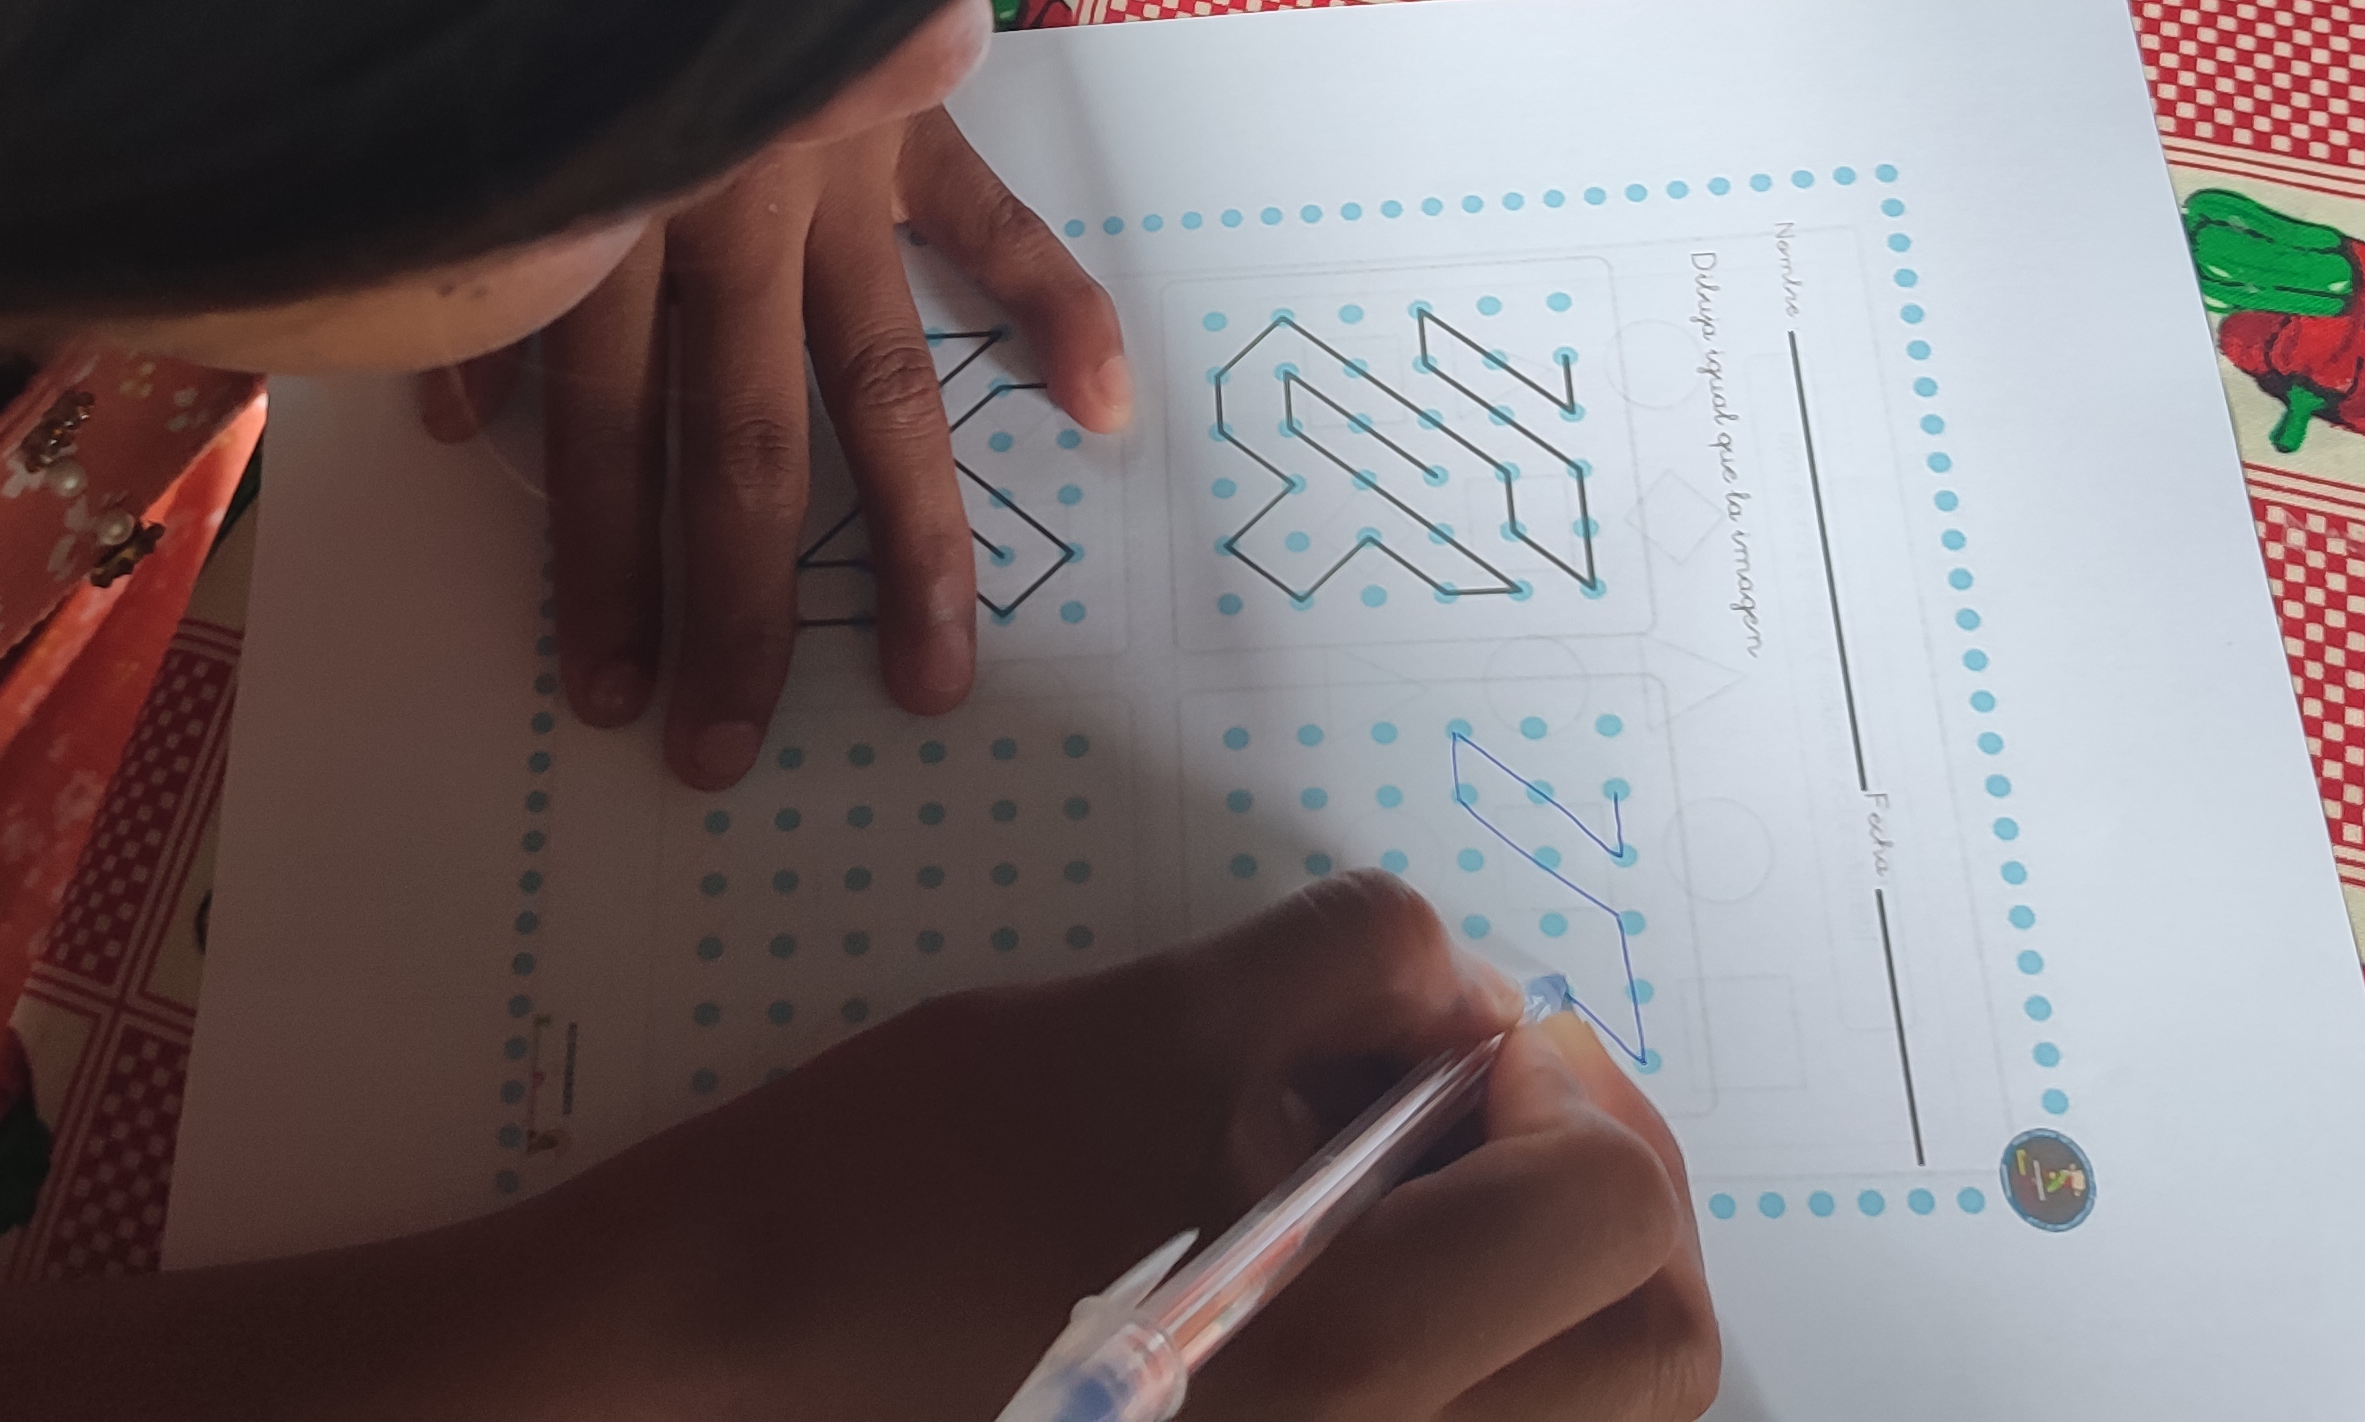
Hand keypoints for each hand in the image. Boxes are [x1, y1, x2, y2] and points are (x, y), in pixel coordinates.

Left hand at [421, 107, 1129, 788]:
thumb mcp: (465, 93)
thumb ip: (458, 249)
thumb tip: (453, 416)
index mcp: (603, 208)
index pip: (599, 432)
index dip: (597, 568)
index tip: (602, 696)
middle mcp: (722, 210)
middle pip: (733, 446)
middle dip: (733, 608)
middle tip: (729, 750)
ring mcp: (831, 163)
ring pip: (872, 378)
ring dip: (902, 535)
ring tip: (930, 672)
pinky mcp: (910, 101)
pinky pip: (990, 216)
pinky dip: (1052, 304)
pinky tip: (1101, 409)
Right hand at [557, 871, 1720, 1421]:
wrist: (709, 1377)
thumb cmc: (880, 1200)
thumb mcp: (1120, 1035)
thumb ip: (1331, 985)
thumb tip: (1472, 1000)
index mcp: (1339, 1386)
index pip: (1607, 1219)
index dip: (1563, 1087)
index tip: (1455, 1041)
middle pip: (1655, 1344)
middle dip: (1588, 1179)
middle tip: (1458, 1101)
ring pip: (1594, 1416)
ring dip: (1544, 1276)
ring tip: (1402, 1194)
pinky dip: (1479, 1366)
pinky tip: (1351, 1292)